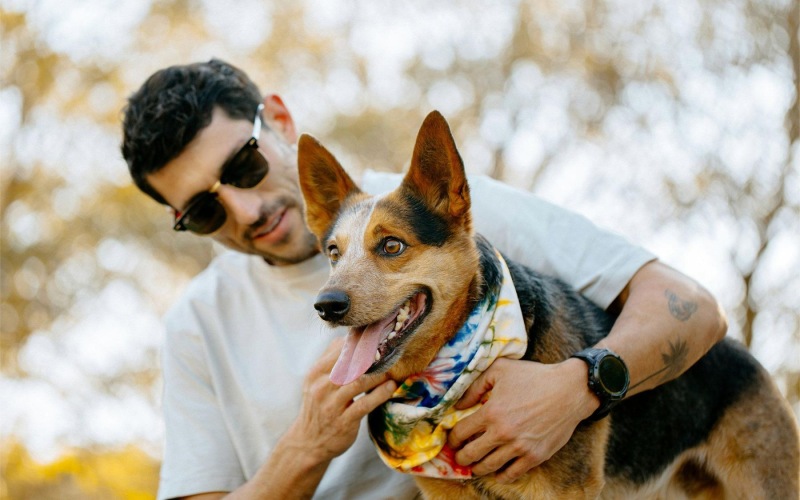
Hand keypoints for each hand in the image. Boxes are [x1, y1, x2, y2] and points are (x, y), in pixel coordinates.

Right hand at [286, 337, 396, 462]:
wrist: (308, 442)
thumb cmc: (318, 407)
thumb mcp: (315, 382)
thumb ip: (330, 361)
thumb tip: (347, 338)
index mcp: (315, 374)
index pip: (339, 351)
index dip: (360, 344)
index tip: (377, 340)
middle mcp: (321, 387)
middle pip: (351, 364)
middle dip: (372, 357)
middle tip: (390, 351)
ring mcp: (332, 405)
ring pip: (360, 382)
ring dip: (379, 374)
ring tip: (392, 368)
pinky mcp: (344, 421)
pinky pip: (365, 403)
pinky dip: (380, 393)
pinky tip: (390, 387)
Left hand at [447, 358, 596, 482]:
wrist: (569, 390)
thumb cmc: (534, 377)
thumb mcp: (500, 370)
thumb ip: (474, 386)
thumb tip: (458, 405)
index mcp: (491, 412)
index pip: (461, 433)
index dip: (452, 438)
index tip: (452, 440)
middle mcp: (502, 433)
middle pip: (471, 454)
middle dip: (461, 457)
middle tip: (459, 456)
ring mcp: (519, 447)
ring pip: (488, 467)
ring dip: (477, 468)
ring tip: (475, 465)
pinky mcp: (534, 456)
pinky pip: (511, 474)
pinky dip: (500, 475)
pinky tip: (497, 470)